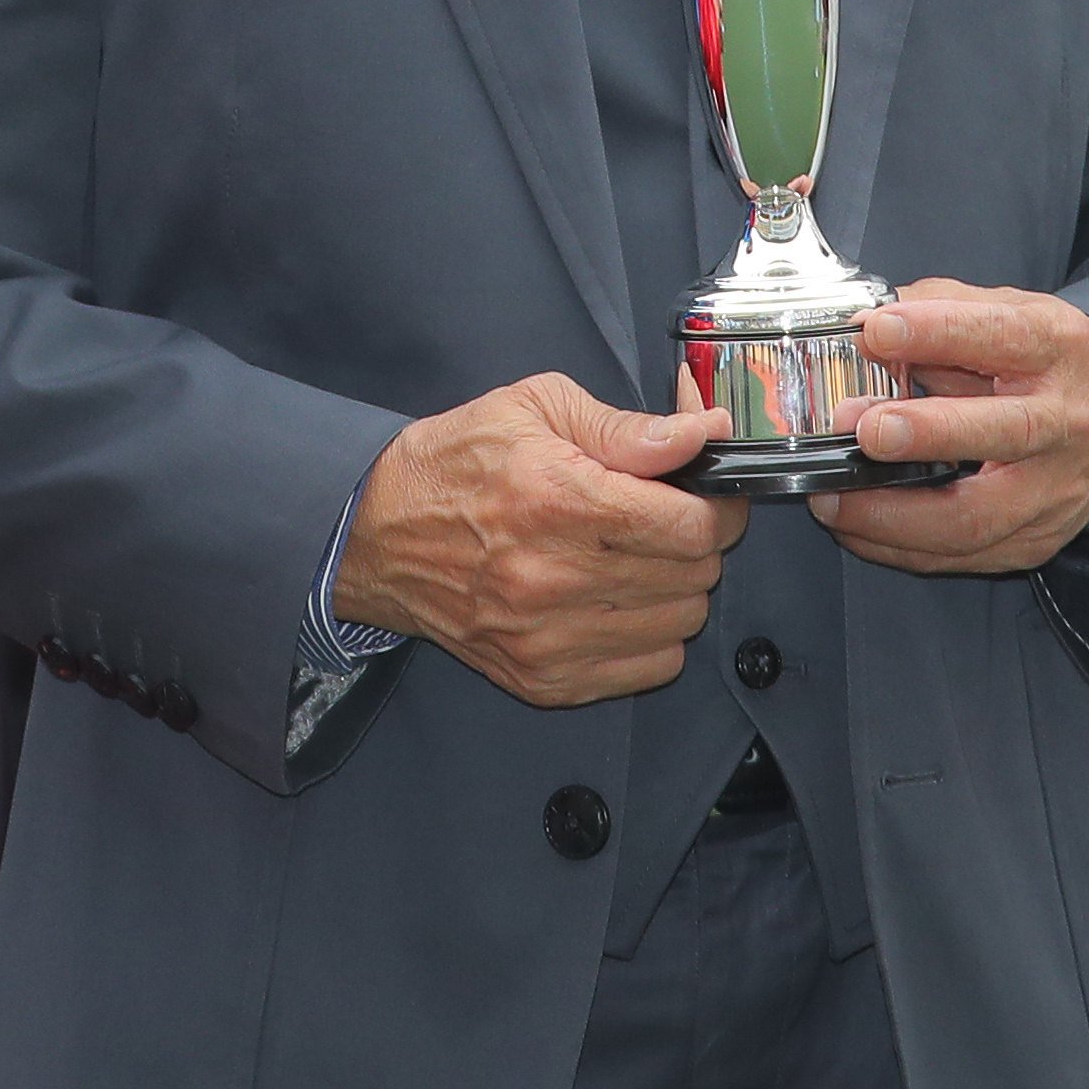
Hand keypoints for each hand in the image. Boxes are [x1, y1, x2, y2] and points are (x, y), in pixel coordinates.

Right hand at [328, 375, 744, 706]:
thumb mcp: (532, 409)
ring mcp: (549, 637)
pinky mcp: (543, 678)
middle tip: (664, 518)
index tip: (706, 493)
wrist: (372, 534)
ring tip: (634, 558)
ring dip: (674, 588)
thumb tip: (702, 433)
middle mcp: (557, 578)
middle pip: (694, 575)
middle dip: (695, 541)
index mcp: (561, 501)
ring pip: (679, 624)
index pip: (692, 525)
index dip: (717, 505)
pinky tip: (615, 601)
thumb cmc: (451, 464)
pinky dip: (649, 635)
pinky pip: (648, 668)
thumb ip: (625, 427)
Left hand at [813, 282, 1088, 576]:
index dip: (937, 331)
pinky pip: (967, 555)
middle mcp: (1065, 421)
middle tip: (866, 430)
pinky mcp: (1040, 537)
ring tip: (834, 498)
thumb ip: (936, 309)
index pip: (999, 335)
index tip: (877, 331)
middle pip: (1005, 433)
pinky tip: (857, 529)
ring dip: (896, 514)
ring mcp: (1057, 487)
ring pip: (980, 515)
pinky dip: (903, 548)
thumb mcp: (1007, 310)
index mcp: (1056, 348)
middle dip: (928, 435)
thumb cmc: (1047, 360)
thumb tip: (861, 325)